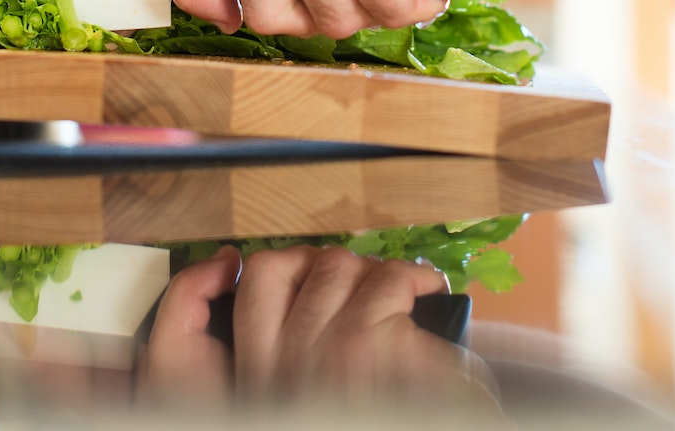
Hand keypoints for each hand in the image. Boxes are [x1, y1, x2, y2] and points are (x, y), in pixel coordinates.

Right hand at [136, 246, 498, 411]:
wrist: (438, 430)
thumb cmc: (392, 415)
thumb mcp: (311, 402)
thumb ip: (294, 371)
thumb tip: (289, 315)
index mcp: (261, 385)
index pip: (235, 299)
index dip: (240, 268)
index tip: (245, 260)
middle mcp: (281, 368)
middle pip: (285, 269)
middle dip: (324, 263)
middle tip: (356, 276)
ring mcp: (325, 353)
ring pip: (340, 267)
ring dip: (372, 268)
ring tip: (401, 284)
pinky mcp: (373, 347)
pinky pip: (393, 283)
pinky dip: (417, 280)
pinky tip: (430, 289)